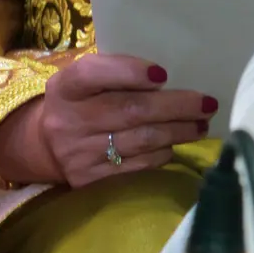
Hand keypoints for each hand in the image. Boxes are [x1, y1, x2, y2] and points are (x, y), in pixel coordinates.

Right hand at [0, 53, 218, 189]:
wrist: (46, 145)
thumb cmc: (80, 104)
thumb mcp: (85, 82)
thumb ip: (116, 74)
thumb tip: (168, 81)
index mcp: (64, 87)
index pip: (94, 74)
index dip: (129, 72)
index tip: (163, 75)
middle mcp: (68, 120)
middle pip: (130, 110)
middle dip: (175, 106)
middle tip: (207, 104)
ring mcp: (79, 153)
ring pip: (141, 140)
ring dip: (178, 131)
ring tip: (200, 124)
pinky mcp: (90, 180)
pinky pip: (138, 165)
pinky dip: (161, 153)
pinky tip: (174, 144)